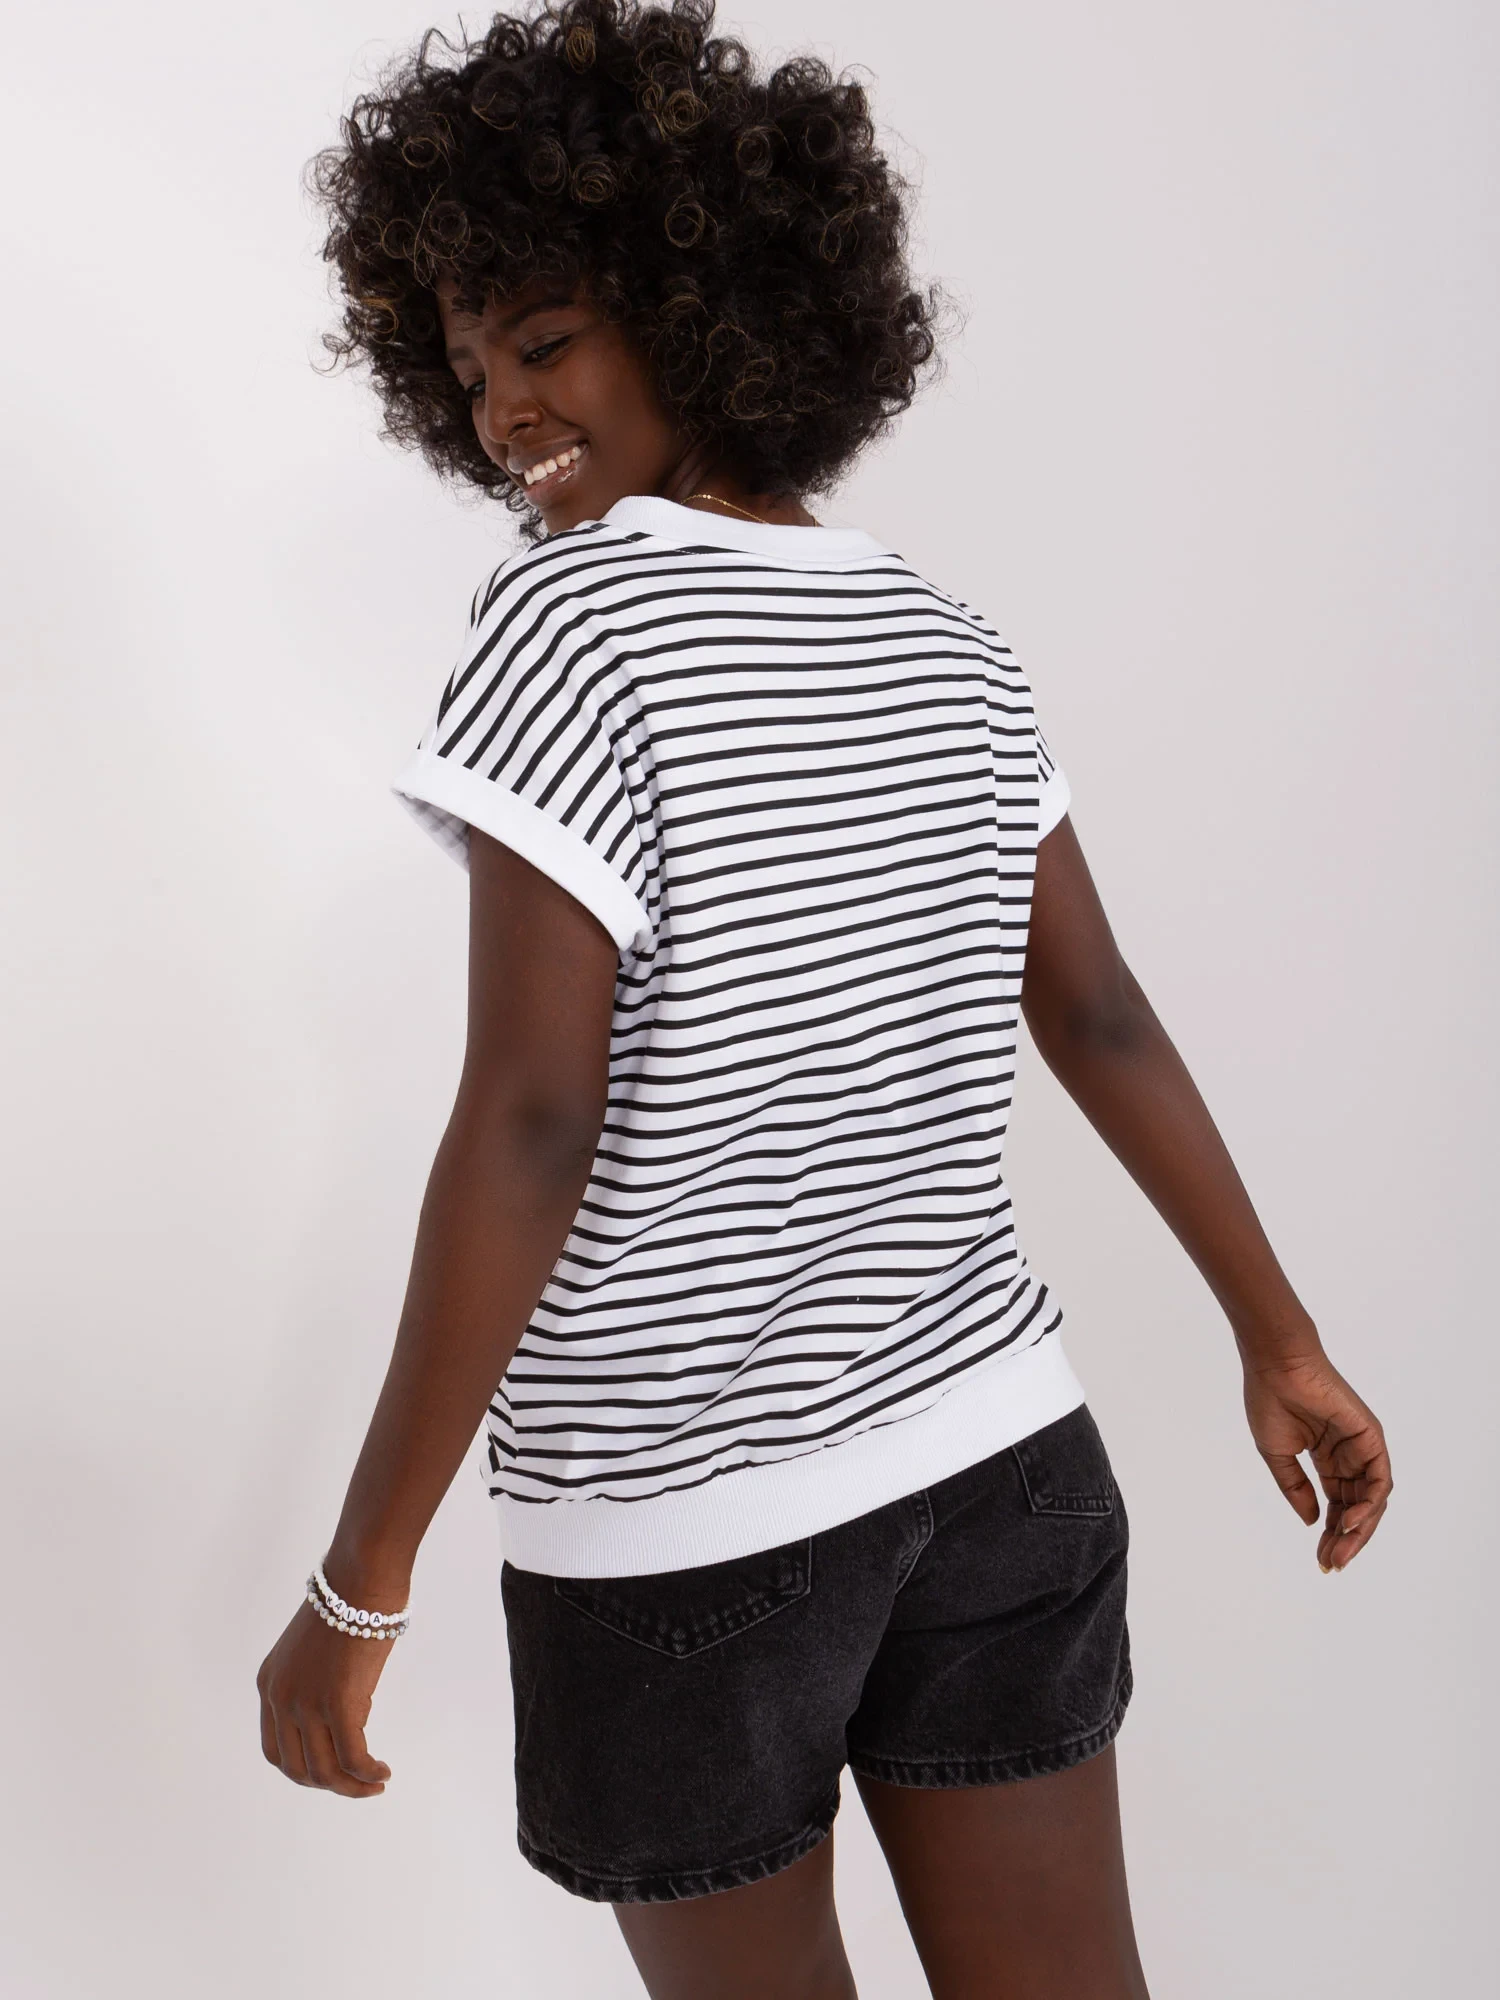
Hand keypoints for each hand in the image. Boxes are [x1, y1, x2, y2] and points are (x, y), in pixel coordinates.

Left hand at [256, 1597, 395, 1797]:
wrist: (362, 1576)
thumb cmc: (350, 1601)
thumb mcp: (315, 1649)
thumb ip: (317, 1682)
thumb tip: (346, 1714)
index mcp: (270, 1683)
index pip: (276, 1749)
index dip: (303, 1770)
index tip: (332, 1772)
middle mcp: (281, 1698)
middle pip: (297, 1767)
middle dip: (329, 1785)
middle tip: (358, 1783)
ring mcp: (307, 1702)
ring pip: (324, 1770)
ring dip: (351, 1786)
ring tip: (376, 1782)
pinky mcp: (338, 1703)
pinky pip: (352, 1757)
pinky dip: (367, 1772)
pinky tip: (382, 1771)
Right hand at [1241, 1345, 1392, 1570]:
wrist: (1276, 1366)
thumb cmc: (1270, 1400)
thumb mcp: (1277, 1455)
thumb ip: (1295, 1488)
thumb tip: (1314, 1522)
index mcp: (1327, 1458)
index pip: (1336, 1505)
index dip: (1331, 1536)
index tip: (1322, 1562)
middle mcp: (1349, 1455)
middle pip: (1356, 1508)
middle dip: (1346, 1540)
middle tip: (1332, 1565)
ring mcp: (1362, 1447)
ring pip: (1372, 1499)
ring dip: (1359, 1529)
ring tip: (1341, 1551)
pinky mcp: (1371, 1437)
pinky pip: (1379, 1479)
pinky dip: (1369, 1504)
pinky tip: (1351, 1522)